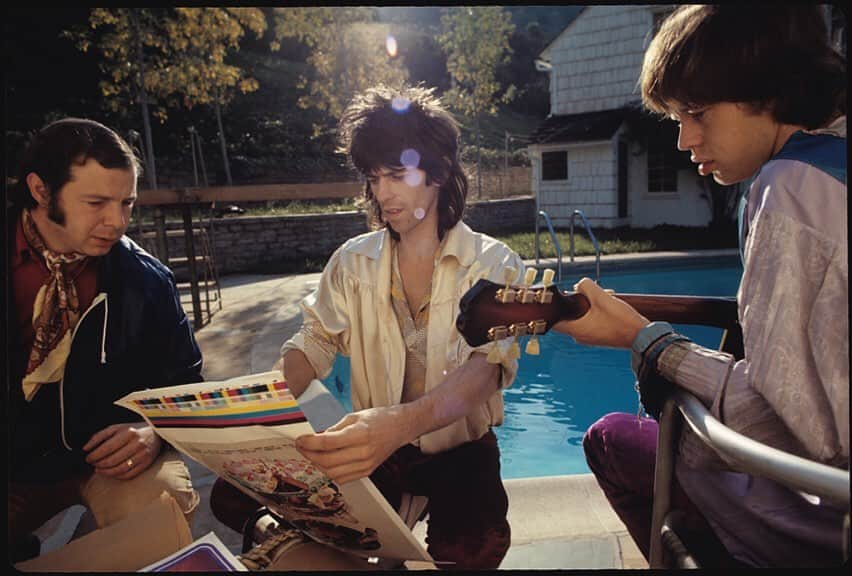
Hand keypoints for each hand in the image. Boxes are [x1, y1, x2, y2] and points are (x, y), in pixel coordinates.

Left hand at [83, 422, 162, 479]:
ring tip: (99, 470)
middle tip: (93, 464)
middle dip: (98, 465)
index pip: (106, 448)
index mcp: (128, 433)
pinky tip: (111, 473)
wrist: (156, 433)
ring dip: (106, 472)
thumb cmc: (132, 430)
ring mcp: (143, 455)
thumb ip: (99, 436)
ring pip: (120, 469)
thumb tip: (86, 448)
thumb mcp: (117, 428)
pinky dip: (117, 476)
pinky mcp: (146, 463)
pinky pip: (129, 474)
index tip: (88, 458)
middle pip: (112, 460)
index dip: (94, 456)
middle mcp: (137, 444)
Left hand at [295, 405, 411, 484]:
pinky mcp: (366, 472)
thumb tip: (316, 438)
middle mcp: (363, 452)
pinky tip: (325, 462)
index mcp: (360, 434)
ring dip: (317, 465)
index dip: (309, 442)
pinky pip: (342, 479)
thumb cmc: (378, 419)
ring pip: (332, 473)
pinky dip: (329, 472)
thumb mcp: (354, 416)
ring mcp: (366, 465)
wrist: (399, 428)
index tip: (299, 440)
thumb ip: (334, 428)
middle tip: (301, 446)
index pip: (327, 443)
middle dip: (309, 454)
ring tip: (311, 454)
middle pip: (327, 460)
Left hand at [553, 277, 648, 348]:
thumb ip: (586, 286)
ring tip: (605, 296)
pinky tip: (608, 305)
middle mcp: (579, 336)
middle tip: (591, 293)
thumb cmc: (621, 320)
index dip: (556, 306)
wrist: (641, 337)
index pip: (553, 320)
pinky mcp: (598, 337)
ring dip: (590, 305)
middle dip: (579, 301)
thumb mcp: (602, 297)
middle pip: (569, 315)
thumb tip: (579, 285)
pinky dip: (595, 312)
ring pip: (581, 317)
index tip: (563, 296)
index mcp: (576, 329)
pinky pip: (590, 322)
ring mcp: (589, 338)